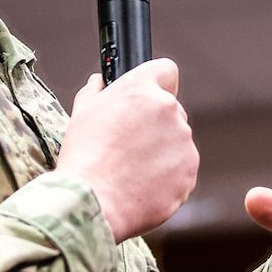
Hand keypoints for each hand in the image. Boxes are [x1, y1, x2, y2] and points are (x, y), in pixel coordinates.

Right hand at [55, 59, 198, 241]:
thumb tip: (100, 83)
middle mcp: (169, 111)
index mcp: (143, 90)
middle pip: (171, 111)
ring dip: (162, 153)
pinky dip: (167, 178)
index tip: (149, 97)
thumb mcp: (82, 112)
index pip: (165, 71)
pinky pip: (181, 171)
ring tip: (132, 171)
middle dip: (155, 125)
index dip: (157, 83)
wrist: (92, 201)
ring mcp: (183, 143)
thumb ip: (96, 91)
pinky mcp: (189, 172)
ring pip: (177, 142)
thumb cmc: (84, 157)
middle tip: (129, 145)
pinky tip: (141, 186)